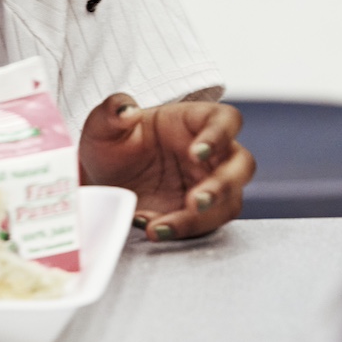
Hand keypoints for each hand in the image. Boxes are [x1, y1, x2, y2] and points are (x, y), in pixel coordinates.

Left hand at [79, 94, 254, 241]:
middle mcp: (210, 153)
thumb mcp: (103, 124)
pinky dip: (181, 231)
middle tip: (195, 201)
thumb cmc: (112, 143)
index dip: (220, 135)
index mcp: (194, 121)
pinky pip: (203, 226)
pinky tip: (152, 227)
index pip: (225, 120)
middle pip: (241, 165)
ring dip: (200, 218)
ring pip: (229, 202)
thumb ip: (113, 112)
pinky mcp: (198, 214)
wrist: (100, 179)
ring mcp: (207, 184)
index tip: (197, 153)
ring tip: (160, 226)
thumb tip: (126, 111)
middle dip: (224, 185)